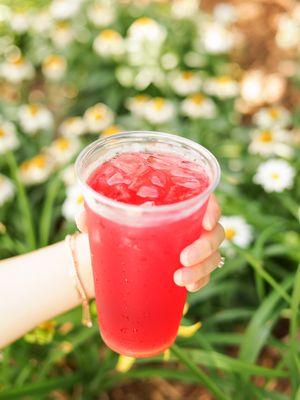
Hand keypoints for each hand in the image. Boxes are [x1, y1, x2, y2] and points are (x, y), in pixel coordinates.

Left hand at [76, 194, 223, 292]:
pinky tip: (189, 288)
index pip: (204, 199)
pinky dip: (200, 280)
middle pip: (214, 231)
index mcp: (175, 204)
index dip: (213, 208)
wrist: (110, 254)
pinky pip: (204, 273)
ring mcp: (191, 246)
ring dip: (202, 268)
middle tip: (183, 258)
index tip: (206, 221)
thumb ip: (93, 213)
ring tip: (180, 279)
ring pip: (213, 254)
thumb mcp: (103, 219)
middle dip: (204, 246)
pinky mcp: (188, 266)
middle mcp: (189, 223)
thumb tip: (83, 215)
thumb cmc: (112, 227)